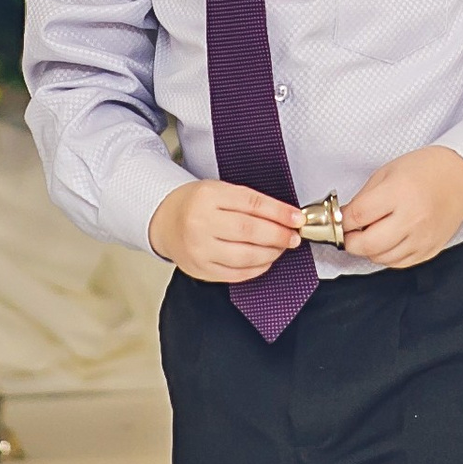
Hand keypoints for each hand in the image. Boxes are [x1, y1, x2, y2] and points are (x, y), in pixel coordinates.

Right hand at [149, 180, 300, 282]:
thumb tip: (285, 216)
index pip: (252, 203)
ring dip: (270, 253)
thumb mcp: (219, 190)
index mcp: (207, 196)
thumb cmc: (196, 204)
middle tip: (293, 236)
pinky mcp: (201, 269)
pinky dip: (257, 268)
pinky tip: (265, 260)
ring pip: (245, 255)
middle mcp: (200, 222)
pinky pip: (236, 273)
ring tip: (280, 247)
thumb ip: (249, 201)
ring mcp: (199, 249)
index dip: (279, 212)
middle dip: (278, 235)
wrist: (165, 221)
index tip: (297, 218)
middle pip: (249, 231)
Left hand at [342, 146, 462, 270]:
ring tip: (367, 235)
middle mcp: (411, 218)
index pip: (358, 216)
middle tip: (347, 233)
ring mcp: (422, 237)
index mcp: (399, 193)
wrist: (460, 178)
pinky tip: (385, 242)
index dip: (341, 221)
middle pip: (367, 244)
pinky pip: (399, 263)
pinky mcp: (429, 250)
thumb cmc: (425, 170)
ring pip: (381, 258)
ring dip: (367, 250)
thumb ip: (364, 197)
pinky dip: (386, 256)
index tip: (337, 220)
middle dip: (349, 241)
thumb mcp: (388, 172)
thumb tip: (344, 218)